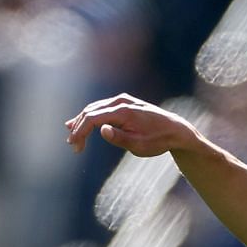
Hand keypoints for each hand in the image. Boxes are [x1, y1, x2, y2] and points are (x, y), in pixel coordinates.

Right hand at [65, 94, 198, 156]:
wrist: (175, 130)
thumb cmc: (158, 140)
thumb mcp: (140, 145)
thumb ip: (119, 138)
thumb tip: (101, 130)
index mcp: (123, 112)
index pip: (93, 118)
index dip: (80, 132)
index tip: (75, 146)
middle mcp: (121, 101)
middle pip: (90, 112)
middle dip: (79, 128)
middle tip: (73, 145)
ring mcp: (123, 100)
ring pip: (95, 108)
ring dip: (82, 121)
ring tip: (72, 134)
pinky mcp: (125, 102)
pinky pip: (103, 107)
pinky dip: (91, 116)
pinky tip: (82, 122)